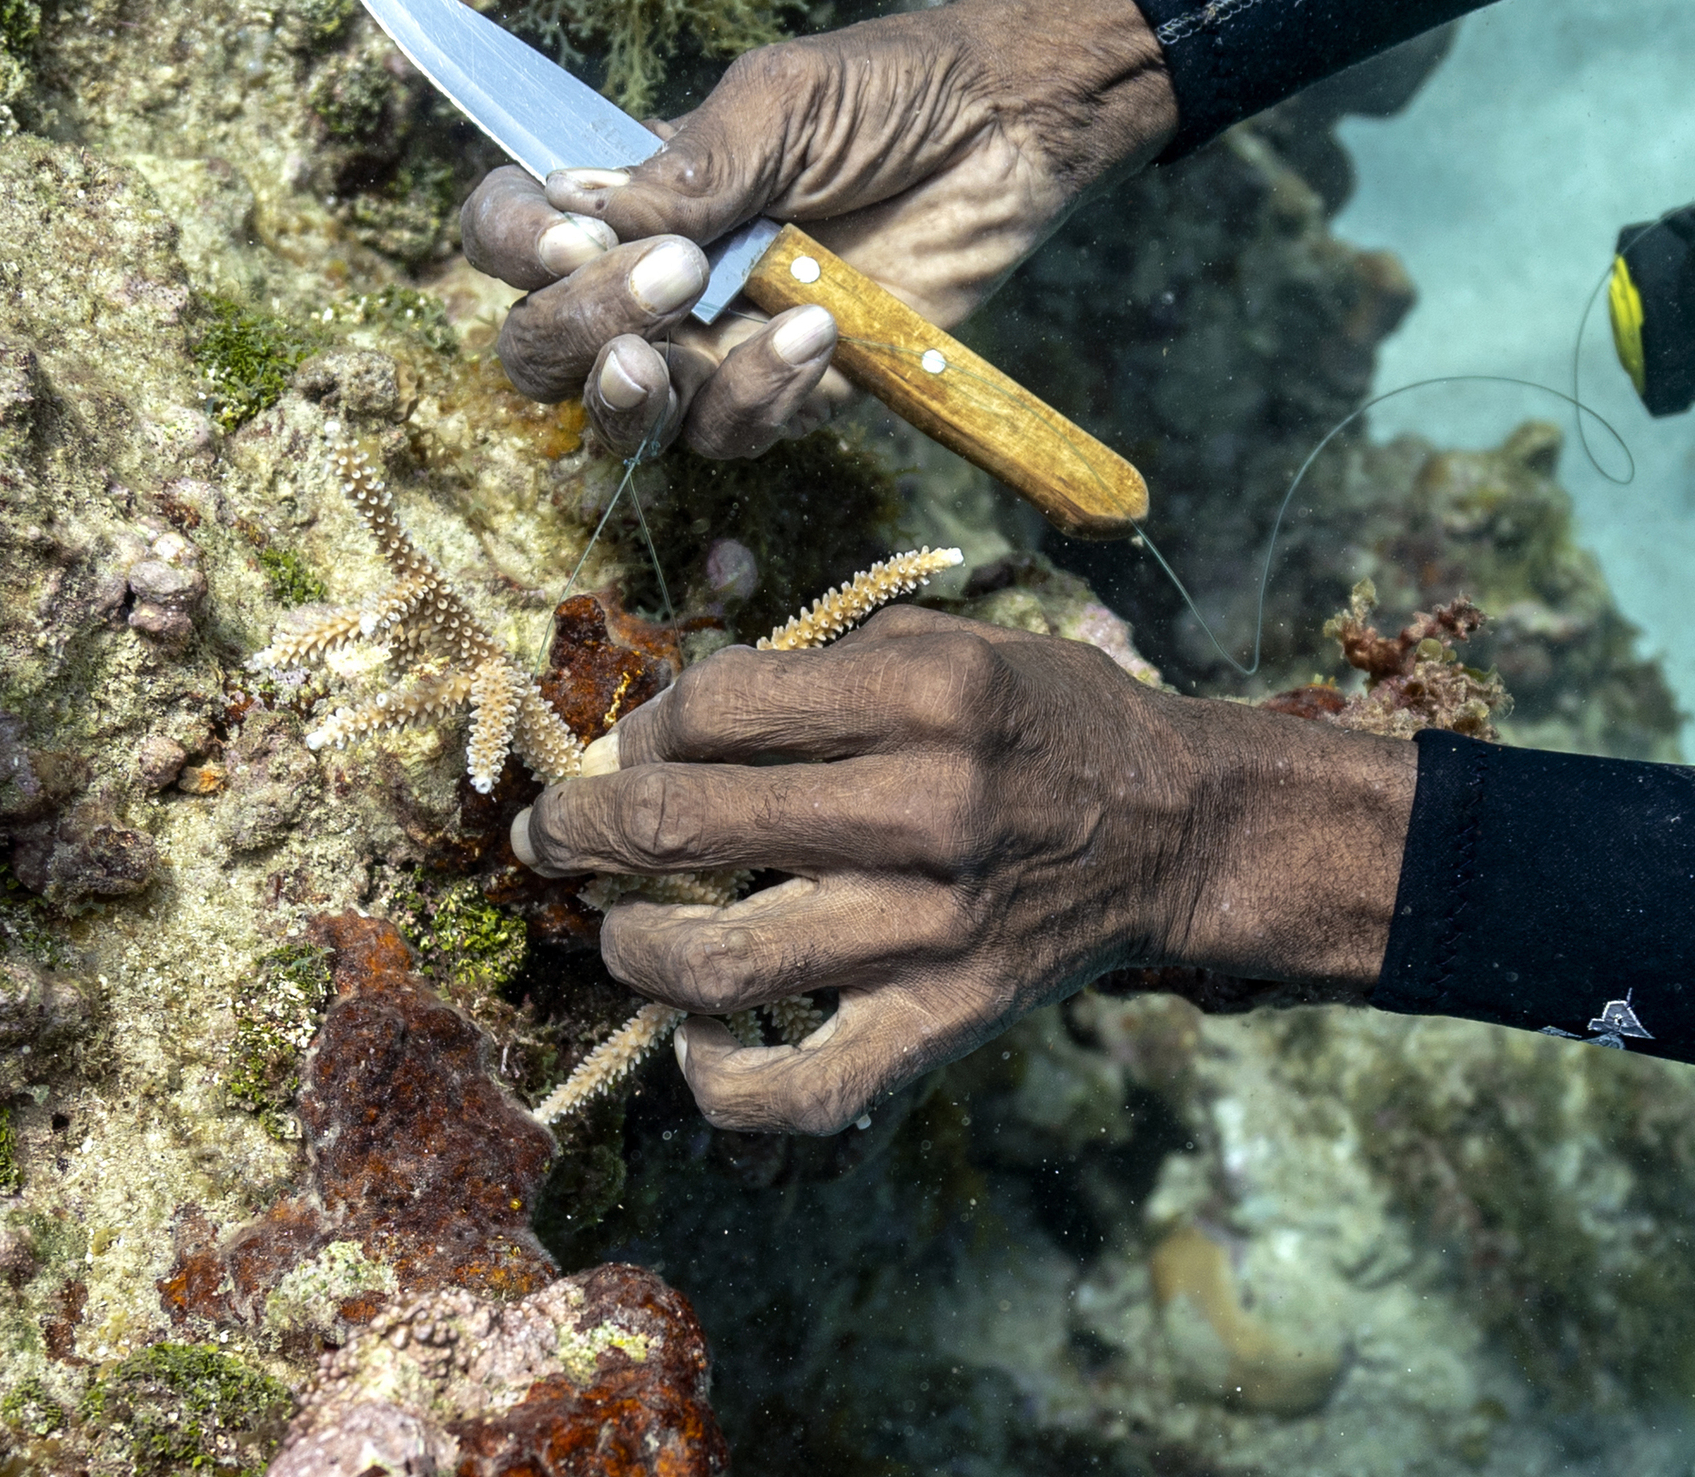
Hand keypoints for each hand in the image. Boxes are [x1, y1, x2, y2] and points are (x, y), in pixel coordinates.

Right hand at [460, 0, 1177, 459]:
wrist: (1008, 130)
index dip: (510, 245)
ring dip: (650, 385)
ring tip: (712, 310)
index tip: (567, 235)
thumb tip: (582, 204)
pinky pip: (734, 430)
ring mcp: (711, 345)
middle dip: (575, 330)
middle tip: (662, 283)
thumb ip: (689, 163)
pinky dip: (762, 390)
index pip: (508, 233)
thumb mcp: (781, 99)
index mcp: (624, 197)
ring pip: (628, 414)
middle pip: (543, 349)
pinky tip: (819, 327)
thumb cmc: (887, 91)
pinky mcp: (787, 393)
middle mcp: (647, 282)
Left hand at [507, 608, 1415, 1135]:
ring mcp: (931, 929)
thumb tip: (658, 727)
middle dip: (581, 829)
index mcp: (921, 695)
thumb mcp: (946, 644)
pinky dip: (720, 1077)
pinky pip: (801, 1087)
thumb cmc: (1041, 725)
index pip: (712, 708)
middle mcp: (923, 808)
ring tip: (616, 931)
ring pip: (714, 961)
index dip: (640, 728)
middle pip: (683, 824)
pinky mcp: (944, 1022)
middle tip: (553, 837)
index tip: (626, 750)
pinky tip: (695, 1037)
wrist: (1179, 831)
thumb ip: (811, 669)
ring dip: (627, 947)